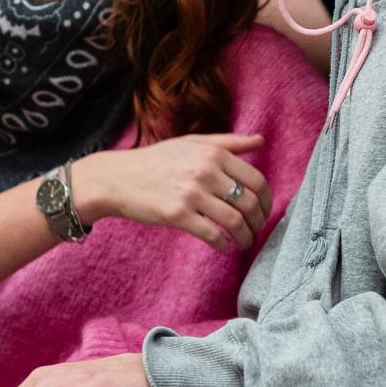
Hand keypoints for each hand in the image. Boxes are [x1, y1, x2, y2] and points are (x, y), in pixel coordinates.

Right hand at [74, 133, 269, 252]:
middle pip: (250, 202)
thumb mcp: (192, 143)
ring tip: (243, 242)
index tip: (264, 211)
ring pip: (235, 221)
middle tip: (256, 230)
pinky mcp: (177, 215)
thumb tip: (260, 141)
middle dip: (259, 221)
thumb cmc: (157, 160)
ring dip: (245, 237)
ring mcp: (192, 193)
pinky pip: (212, 234)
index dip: (267, 200)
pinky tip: (222, 245)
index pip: (256, 179)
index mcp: (213, 153)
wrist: (118, 178)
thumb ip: (228, 142)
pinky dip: (223, 244)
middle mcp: (206, 171)